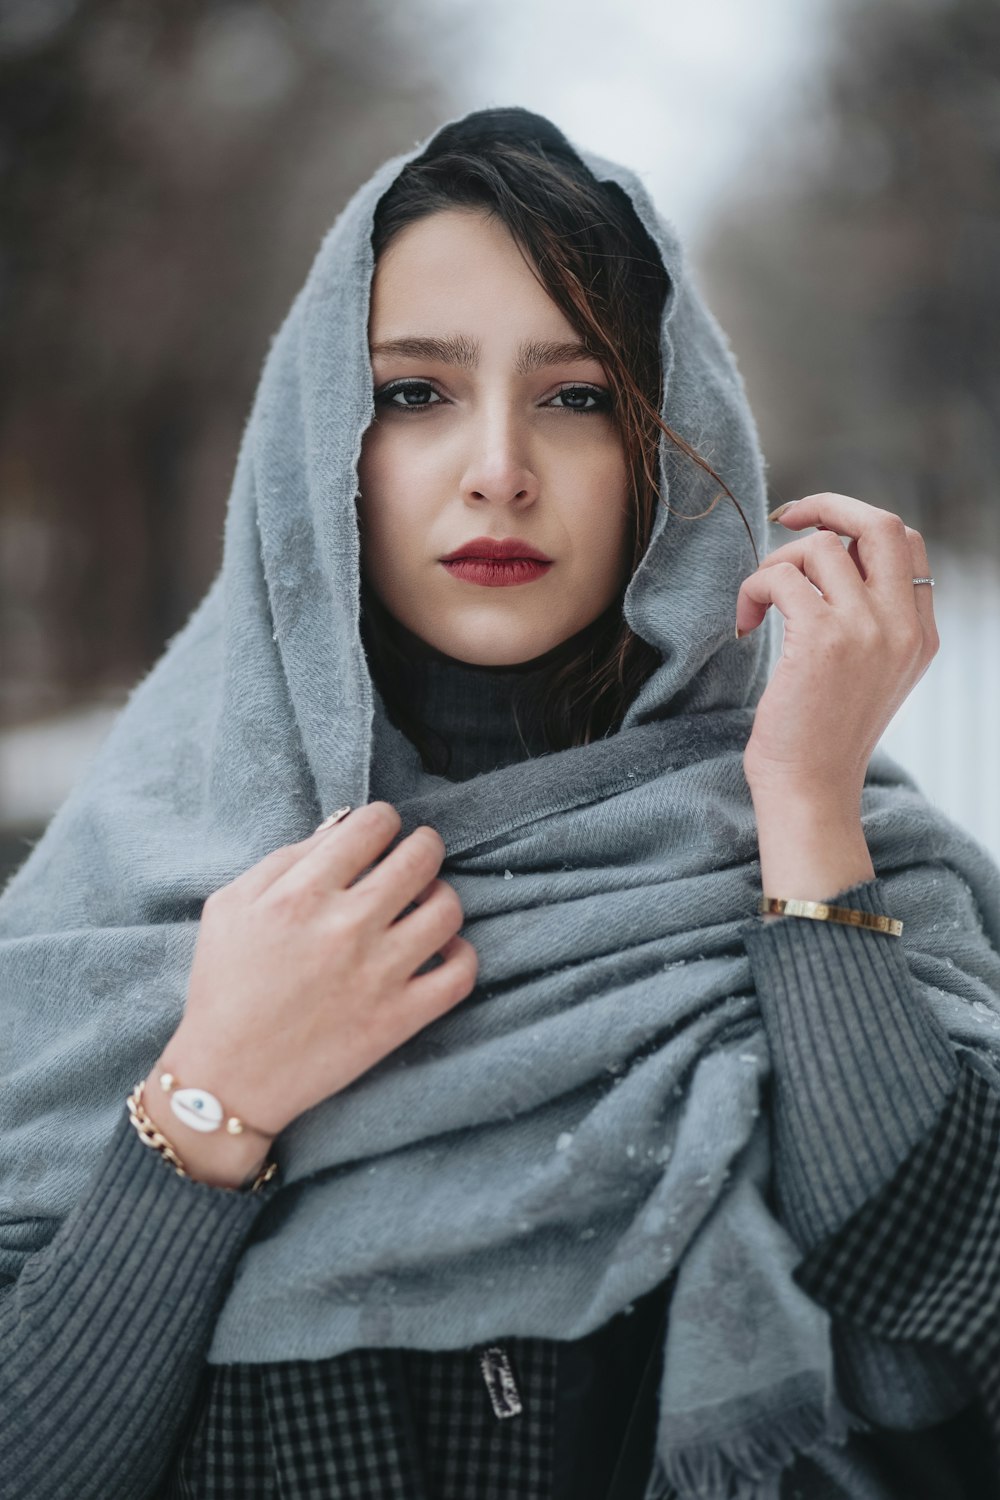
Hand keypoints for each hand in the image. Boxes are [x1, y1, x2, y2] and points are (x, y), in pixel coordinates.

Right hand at [162, 802, 477, 1140]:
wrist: (228, 1076)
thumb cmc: (224, 986)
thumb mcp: (230, 906)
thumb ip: (284, 859)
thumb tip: (339, 829)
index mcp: (303, 893)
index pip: (373, 825)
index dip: (383, 820)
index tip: (380, 834)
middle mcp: (347, 926)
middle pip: (421, 857)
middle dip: (422, 846)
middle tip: (414, 857)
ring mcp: (379, 973)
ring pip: (447, 909)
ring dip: (440, 896)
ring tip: (425, 903)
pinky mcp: (399, 1018)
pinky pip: (461, 973)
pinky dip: (461, 954)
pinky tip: (442, 950)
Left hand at [736, 492, 937, 798]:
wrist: (810, 790)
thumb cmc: (823, 737)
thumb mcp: (869, 675)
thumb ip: (869, 621)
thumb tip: (828, 556)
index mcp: (920, 633)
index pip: (906, 545)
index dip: (858, 526)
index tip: (816, 533)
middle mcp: (902, 626)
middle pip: (882, 524)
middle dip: (829, 505)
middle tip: (786, 517)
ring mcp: (867, 630)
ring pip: (820, 547)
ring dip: (775, 564)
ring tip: (758, 603)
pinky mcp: (822, 640)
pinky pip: (781, 577)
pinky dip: (753, 589)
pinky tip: (744, 623)